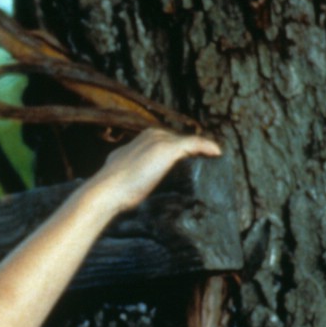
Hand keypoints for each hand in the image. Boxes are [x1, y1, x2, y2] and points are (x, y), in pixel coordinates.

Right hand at [81, 128, 221, 214]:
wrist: (107, 191)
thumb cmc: (112, 190)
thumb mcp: (122, 178)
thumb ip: (131, 176)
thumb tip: (131, 190)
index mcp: (138, 141)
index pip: (165, 142)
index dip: (179, 153)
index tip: (191, 162)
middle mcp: (150, 135)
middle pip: (178, 140)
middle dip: (191, 151)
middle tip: (206, 163)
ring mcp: (160, 140)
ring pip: (188, 142)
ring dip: (201, 150)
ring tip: (213, 160)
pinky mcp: (168, 147)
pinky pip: (196, 143)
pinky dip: (207, 147)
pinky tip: (217, 154)